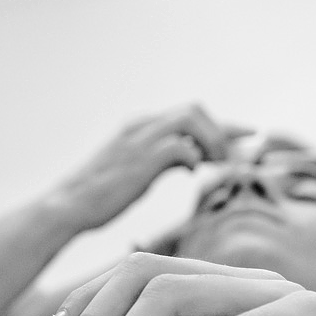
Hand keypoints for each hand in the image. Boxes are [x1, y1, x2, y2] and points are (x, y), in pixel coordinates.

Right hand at [52, 104, 246, 230]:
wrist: (68, 206)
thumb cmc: (99, 196)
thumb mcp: (136, 169)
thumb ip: (163, 158)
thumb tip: (190, 159)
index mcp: (140, 126)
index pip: (189, 115)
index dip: (222, 125)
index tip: (247, 135)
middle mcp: (141, 126)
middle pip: (195, 109)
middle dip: (223, 129)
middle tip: (238, 154)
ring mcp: (140, 139)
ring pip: (191, 119)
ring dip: (212, 140)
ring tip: (219, 164)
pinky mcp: (140, 158)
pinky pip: (181, 146)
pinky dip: (194, 156)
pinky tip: (192, 173)